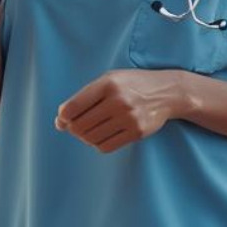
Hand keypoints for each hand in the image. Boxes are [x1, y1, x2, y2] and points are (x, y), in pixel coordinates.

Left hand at [55, 69, 190, 152]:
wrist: (167, 92)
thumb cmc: (132, 85)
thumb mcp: (109, 79)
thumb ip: (84, 97)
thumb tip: (60, 122)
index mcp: (108, 84)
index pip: (73, 107)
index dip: (63, 117)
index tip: (64, 119)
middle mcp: (118, 100)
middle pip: (79, 126)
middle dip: (73, 128)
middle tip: (77, 125)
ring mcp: (128, 118)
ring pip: (91, 138)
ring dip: (85, 137)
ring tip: (92, 129)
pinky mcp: (137, 132)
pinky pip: (105, 147)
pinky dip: (98, 144)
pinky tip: (103, 134)